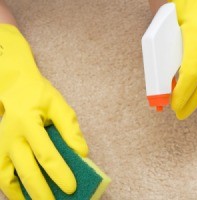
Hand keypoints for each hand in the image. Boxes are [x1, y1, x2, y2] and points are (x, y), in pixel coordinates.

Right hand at [0, 24, 87, 198]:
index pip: (46, 153)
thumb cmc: (40, 97)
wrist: (14, 89)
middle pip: (26, 170)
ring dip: (24, 194)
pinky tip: (24, 197)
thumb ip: (70, 129)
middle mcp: (12, 137)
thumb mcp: (59, 106)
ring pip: (8, 177)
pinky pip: (2, 175)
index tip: (72, 187)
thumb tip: (82, 153)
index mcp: (28, 122)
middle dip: (42, 191)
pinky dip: (12, 190)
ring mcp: (1, 146)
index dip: (59, 172)